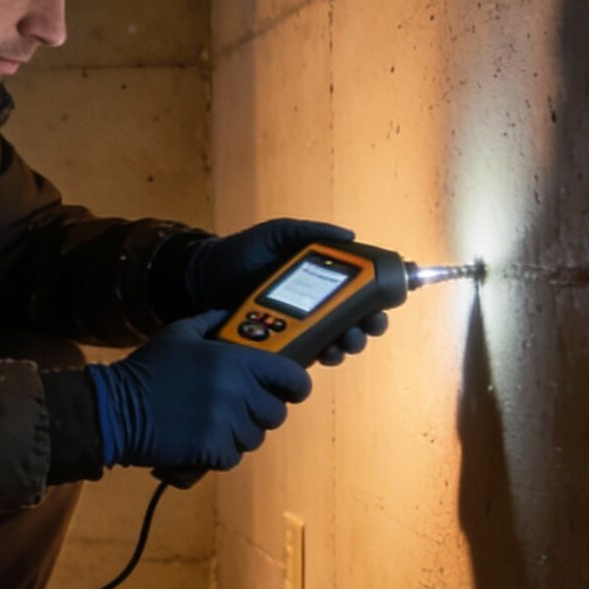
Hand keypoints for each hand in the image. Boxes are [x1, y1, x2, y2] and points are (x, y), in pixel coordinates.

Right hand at [89, 312, 313, 473]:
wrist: (116, 410)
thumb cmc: (148, 369)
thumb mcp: (178, 334)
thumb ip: (210, 321)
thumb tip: (230, 315)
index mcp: (234, 361)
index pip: (292, 378)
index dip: (295, 385)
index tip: (289, 388)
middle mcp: (237, 392)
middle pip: (276, 413)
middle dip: (261, 411)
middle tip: (239, 407)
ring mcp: (226, 424)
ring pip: (255, 437)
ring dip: (240, 433)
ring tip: (215, 424)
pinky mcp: (213, 450)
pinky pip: (233, 456)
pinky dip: (220, 452)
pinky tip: (201, 440)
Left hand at [184, 218, 384, 366]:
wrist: (204, 276)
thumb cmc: (243, 251)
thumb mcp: (278, 234)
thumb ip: (311, 231)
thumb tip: (350, 236)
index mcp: (322, 277)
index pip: (361, 289)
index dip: (378, 299)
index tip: (384, 304)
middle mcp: (316, 303)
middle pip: (356, 320)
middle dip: (368, 327)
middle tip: (366, 328)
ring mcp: (299, 325)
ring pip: (336, 341)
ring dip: (348, 345)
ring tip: (344, 343)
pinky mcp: (281, 342)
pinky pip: (308, 354)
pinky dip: (320, 356)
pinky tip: (324, 354)